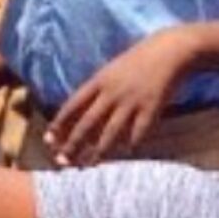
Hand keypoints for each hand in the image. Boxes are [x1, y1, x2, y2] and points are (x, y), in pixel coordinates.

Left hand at [46, 34, 193, 165]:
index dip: (60, 123)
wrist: (169, 51)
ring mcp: (131, 102)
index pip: (73, 105)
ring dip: (98, 152)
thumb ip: (97, 91)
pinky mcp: (150, 109)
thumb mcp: (112, 70)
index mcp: (99, 81)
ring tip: (88, 166)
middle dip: (73, 144)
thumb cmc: (138, 61)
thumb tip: (82, 115)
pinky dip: (130, 146)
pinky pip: (137, 133)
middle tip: (61, 162)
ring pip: (110, 133)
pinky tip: (124, 157)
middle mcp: (112, 93)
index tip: (49, 139)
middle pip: (87, 123)